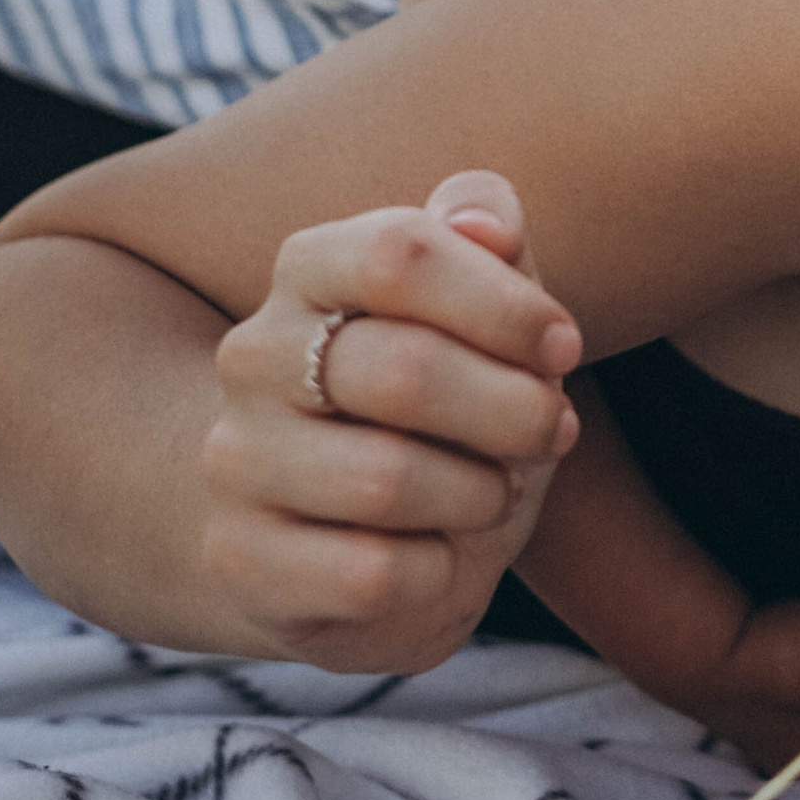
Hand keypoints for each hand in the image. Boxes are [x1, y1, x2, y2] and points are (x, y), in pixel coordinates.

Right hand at [196, 168, 581, 672]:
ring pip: (387, 481)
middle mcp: (253, 357)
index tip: (563, 347)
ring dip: (479, 495)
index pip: (399, 251)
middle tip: (551, 431)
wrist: (339, 534)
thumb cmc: (443, 407)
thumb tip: (489, 225)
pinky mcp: (241, 561)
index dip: (504, 304)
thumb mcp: (486, 318)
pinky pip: (372, 574)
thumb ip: (495, 245)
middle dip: (513, 410)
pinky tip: (434, 557)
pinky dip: (436, 572)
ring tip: (490, 494)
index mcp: (310, 269)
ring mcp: (236, 461)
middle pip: (404, 370)